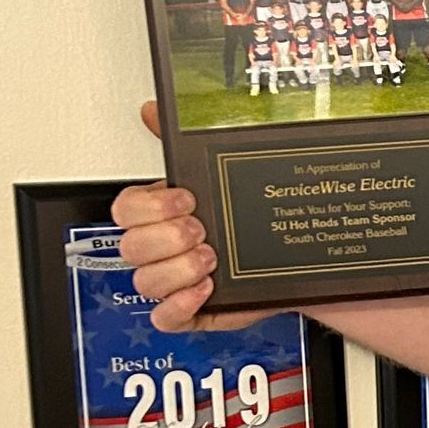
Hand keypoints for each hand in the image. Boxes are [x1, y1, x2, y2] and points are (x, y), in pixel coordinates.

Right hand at [110, 101, 267, 332]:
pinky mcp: (194, 311)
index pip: (124, 209)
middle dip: (168, 238)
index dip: (149, 206)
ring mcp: (177, 281)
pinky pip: (164, 318)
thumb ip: (185, 139)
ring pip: (144, 282)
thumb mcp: (225, 174)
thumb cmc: (260, 217)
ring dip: (178, 269)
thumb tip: (154, 109)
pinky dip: (180, 305)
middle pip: (130, 247)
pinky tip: (206, 289)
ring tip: (211, 259)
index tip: (187, 199)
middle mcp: (165, 248)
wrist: (304, 254)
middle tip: (202, 231)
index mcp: (163, 213)